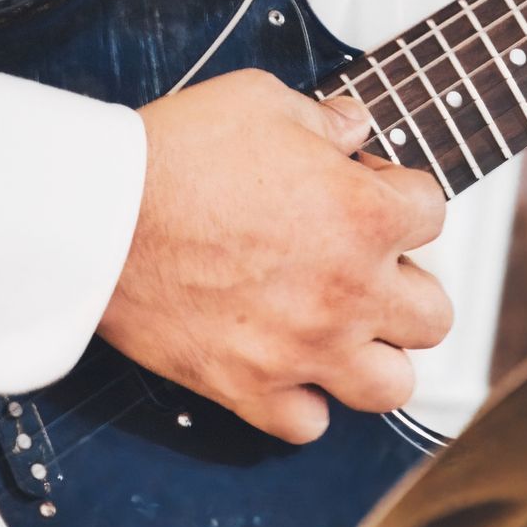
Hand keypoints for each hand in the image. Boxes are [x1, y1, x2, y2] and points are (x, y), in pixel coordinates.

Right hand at [100, 69, 450, 443]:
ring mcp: (304, 348)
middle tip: (364, 264)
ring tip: (343, 327)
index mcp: (364, 215)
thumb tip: (353, 127)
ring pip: (392, 385)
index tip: (366, 189)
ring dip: (375, 356)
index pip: (433, 212)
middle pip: (433, 313)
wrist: (94, 217)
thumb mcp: (259, 101)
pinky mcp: (250, 388)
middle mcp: (350, 291)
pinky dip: (304, 402)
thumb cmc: (172, 154)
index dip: (398, 194)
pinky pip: (309, 424)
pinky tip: (287, 366)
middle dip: (406, 283)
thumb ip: (323, 119)